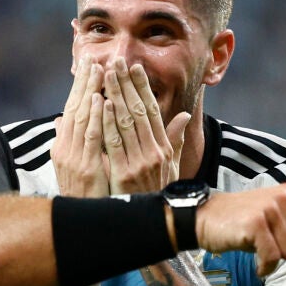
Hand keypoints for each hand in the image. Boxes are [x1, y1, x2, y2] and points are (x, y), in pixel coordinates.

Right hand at [52, 62, 109, 197]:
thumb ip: (67, 142)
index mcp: (63, 146)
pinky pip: (90, 137)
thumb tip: (59, 120)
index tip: (88, 65)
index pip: (72, 110)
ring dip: (88, 92)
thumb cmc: (82, 197)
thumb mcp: (72, 168)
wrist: (81, 225)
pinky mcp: (84, 167)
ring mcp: (72, 157)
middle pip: (74, 108)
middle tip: (91, 57)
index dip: (80, 87)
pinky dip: (93, 117)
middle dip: (83, 82)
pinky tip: (98, 99)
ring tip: (97, 70)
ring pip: (80, 118)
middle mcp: (64, 149)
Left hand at [101, 61, 190, 194]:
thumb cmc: (159, 194)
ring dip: (115, 95)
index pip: (152, 110)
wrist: (157, 224)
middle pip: (138, 110)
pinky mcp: (125, 173)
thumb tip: (184, 116)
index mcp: (163, 148)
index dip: (143, 87)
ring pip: (125, 121)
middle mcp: (154, 152)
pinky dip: (107, 121)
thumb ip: (175, 140)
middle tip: (117, 61)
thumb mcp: (172, 168)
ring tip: (106, 74)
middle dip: (126, 84)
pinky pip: (115, 142)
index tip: (135, 67)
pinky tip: (101, 103)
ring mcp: (140, 162)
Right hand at [194, 185, 285, 275]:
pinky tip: (257, 264)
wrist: (206, 219)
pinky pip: (274, 257)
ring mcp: (272, 208)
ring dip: (276, 260)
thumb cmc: (244, 226)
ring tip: (258, 249)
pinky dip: (266, 267)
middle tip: (270, 249)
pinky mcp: (257, 223)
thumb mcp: (277, 235)